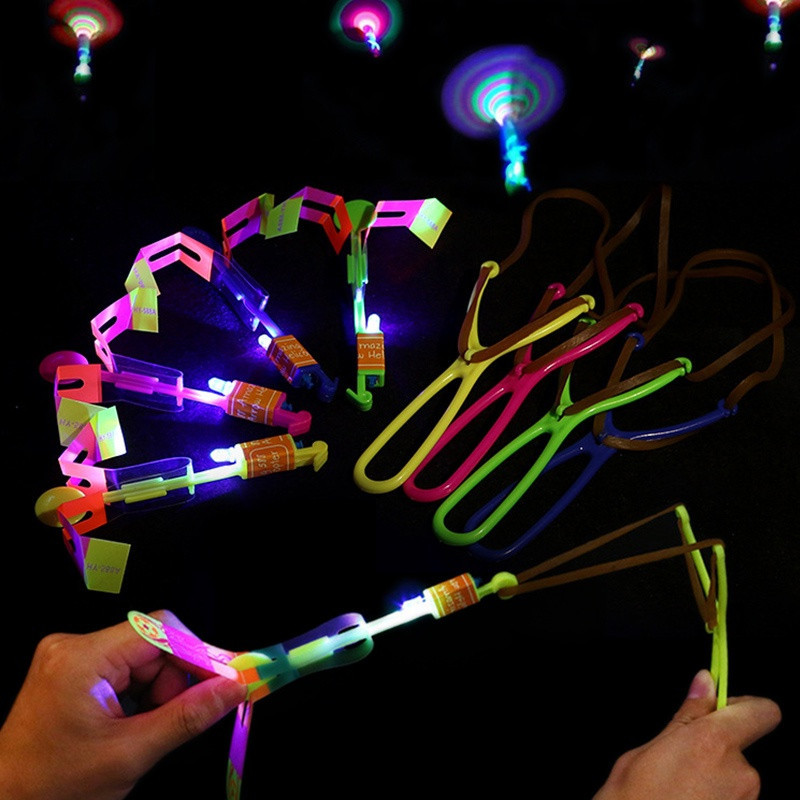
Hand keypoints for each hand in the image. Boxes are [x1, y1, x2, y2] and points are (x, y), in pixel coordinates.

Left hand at [0, 611, 246, 799]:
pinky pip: (126, 669)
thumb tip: (234, 687)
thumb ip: (188, 716)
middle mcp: (73, 647)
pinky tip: (135, 723)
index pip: (160, 629)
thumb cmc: (54, 789)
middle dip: (177, 679)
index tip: (225, 679)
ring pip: (144, 658)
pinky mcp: (73, 670)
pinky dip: (142, 694)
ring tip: (150, 729)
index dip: (198, 652)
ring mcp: (71, 657)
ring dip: (161, 690)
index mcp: (82, 658)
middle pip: (154, 644)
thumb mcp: (131, 754)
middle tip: (188, 715)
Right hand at [593, 669, 780, 799]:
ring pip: (734, 778)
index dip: (742, 706)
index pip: (762, 711)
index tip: (718, 708)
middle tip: (676, 763)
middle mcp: (741, 774)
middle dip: (713, 750)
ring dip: (712, 779)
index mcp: (713, 742)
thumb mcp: (646, 752)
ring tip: (677, 792)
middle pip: (740, 747)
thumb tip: (705, 682)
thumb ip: (685, 718)